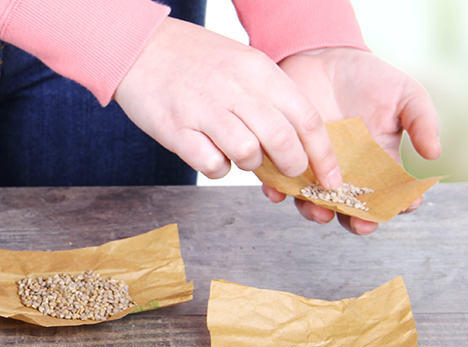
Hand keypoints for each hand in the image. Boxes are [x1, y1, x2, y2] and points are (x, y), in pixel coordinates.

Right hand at [115, 17, 341, 187]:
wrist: (138, 47)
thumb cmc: (193, 58)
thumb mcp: (241, 63)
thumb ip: (268, 97)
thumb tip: (296, 140)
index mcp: (258, 71)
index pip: (307, 118)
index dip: (323, 155)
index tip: (330, 178)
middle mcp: (235, 89)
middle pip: (283, 141)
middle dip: (292, 167)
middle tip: (286, 172)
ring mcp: (204, 109)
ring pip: (248, 155)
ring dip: (250, 164)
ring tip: (237, 151)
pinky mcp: (175, 129)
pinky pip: (211, 164)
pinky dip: (217, 166)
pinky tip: (208, 151)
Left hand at [264, 47, 441, 234]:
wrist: (321, 55)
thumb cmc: (368, 76)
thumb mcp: (405, 93)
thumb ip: (423, 121)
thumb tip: (434, 154)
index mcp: (379, 164)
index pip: (391, 195)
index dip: (398, 205)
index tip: (403, 205)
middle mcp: (347, 173)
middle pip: (352, 210)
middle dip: (357, 221)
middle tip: (359, 223)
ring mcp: (315, 168)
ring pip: (315, 203)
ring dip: (316, 212)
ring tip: (319, 210)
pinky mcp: (286, 158)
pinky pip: (279, 182)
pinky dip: (278, 191)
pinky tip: (279, 193)